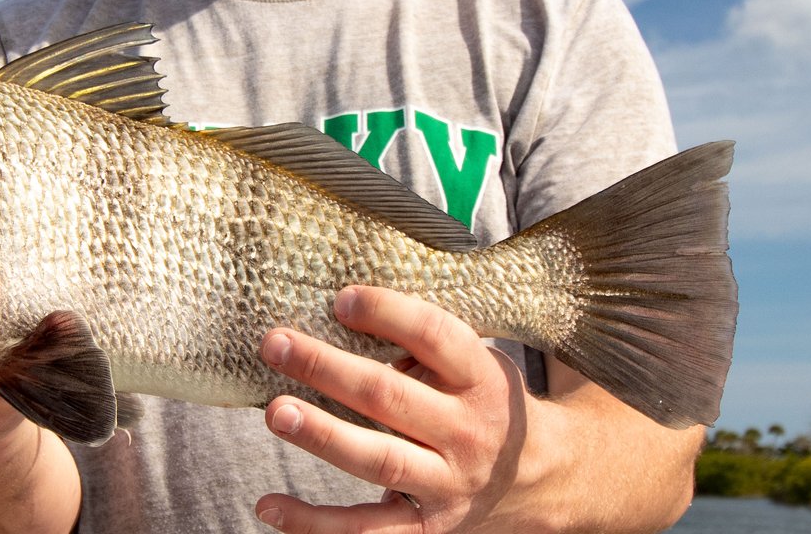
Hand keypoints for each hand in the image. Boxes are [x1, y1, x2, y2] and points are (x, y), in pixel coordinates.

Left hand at [253, 285, 560, 533]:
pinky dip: (315, 523)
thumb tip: (343, 321)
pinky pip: (367, 531)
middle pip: (389, 396)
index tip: (340, 299)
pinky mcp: (429, 527)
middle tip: (276, 344)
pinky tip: (269, 506)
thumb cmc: (489, 402)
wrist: (541, 476)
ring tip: (275, 412)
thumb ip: (427, 346)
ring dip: (321, 435)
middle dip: (327, 368)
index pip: (434, 335)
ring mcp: (449, 483)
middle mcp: (468, 431)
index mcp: (482, 378)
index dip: (386, 313)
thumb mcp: (479, 362)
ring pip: (378, 459)